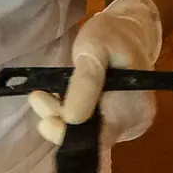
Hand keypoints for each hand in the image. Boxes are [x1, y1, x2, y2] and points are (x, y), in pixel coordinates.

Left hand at [29, 0, 162, 172]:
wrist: (128, 31)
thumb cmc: (111, 35)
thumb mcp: (94, 47)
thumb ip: (85, 82)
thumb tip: (73, 119)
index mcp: (133, 110)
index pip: (98, 141)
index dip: (69, 136)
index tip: (46, 120)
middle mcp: (132, 125)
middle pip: (89, 141)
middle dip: (60, 122)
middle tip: (39, 97)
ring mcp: (123, 126)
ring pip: (84, 135)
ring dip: (59, 116)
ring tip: (42, 95)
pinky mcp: (112, 123)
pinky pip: (86, 127)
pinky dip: (67, 115)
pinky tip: (57, 98)